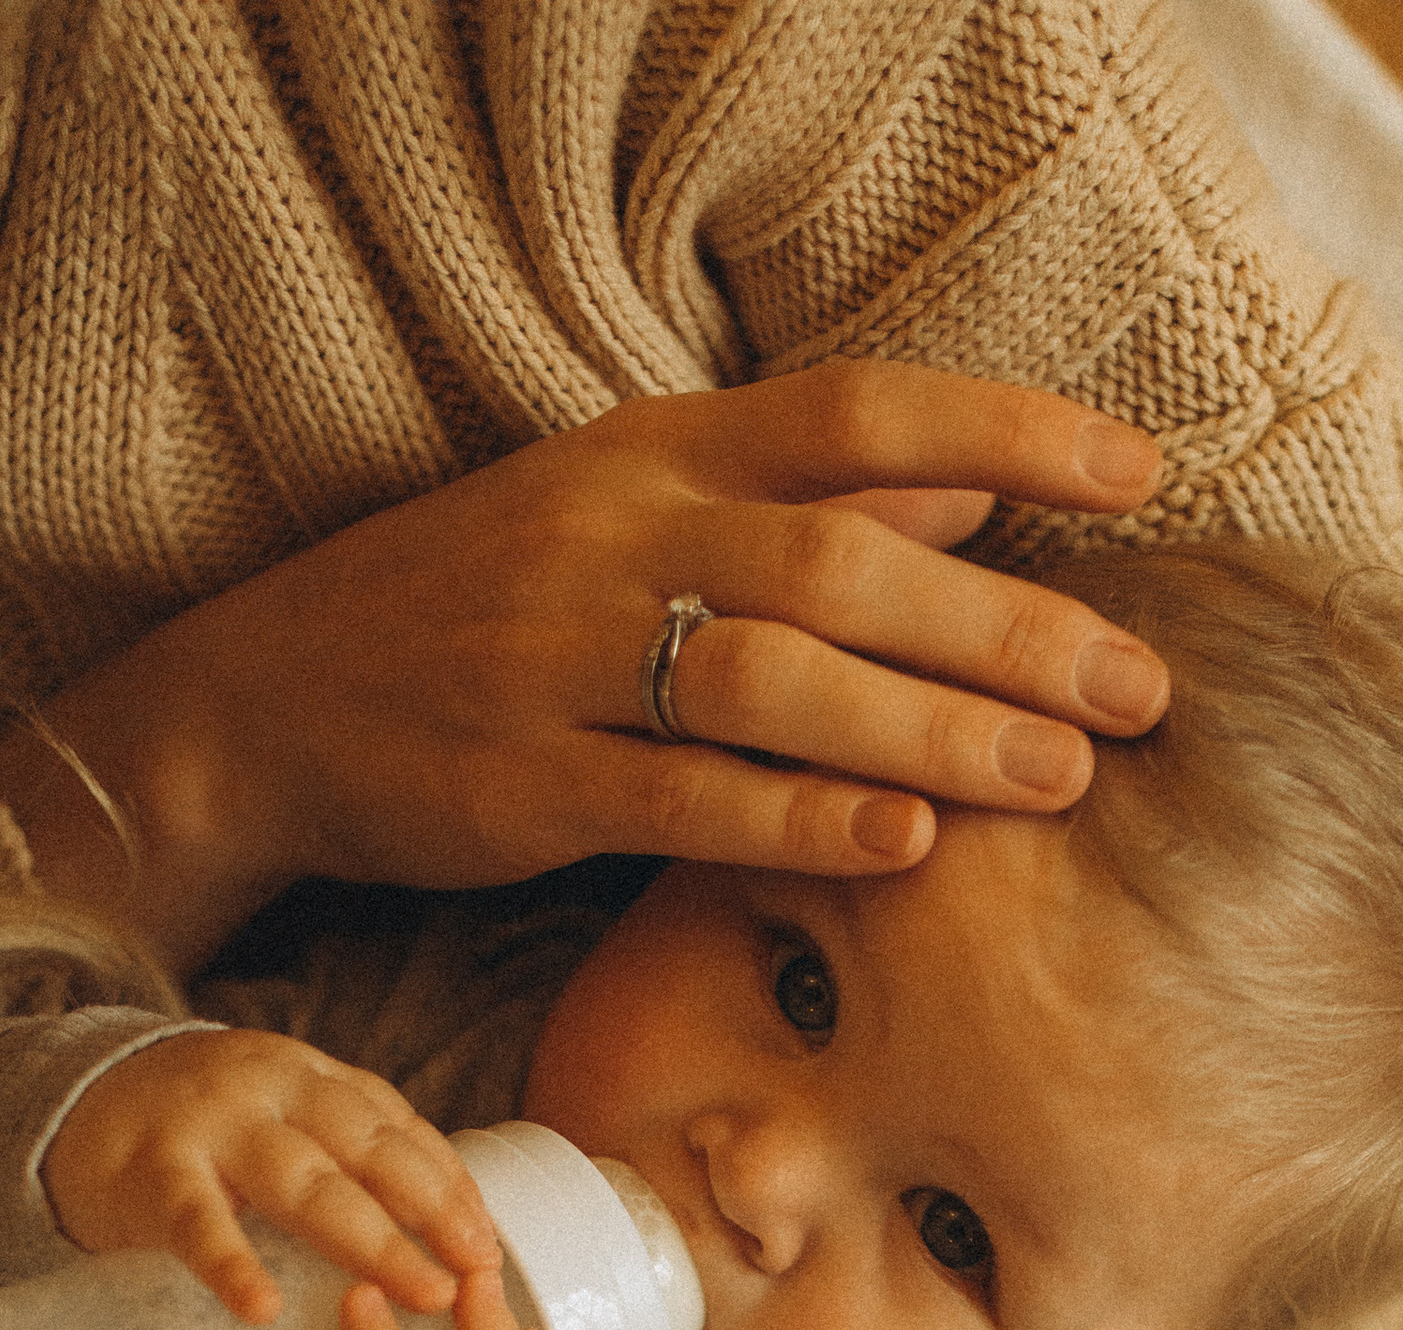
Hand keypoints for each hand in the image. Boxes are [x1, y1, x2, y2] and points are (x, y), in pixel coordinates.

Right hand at [0, 366, 1169, 971]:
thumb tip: (965, 487)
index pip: (858, 412)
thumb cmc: (474, 611)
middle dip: (1007, 624)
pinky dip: (800, 820)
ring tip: (1060, 779)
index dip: (1007, 432)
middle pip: (846, 561)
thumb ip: (796, 504)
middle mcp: (620, 534)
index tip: (1137, 471)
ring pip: (780, 678)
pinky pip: (685, 798)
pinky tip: (903, 844)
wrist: (264, 704)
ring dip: (932, 727)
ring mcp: (567, 659)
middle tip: (1138, 686)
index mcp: (657, 453)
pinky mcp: (529, 783)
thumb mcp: (628, 515)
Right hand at [43, 1029, 505, 1323]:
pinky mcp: (153, 1172)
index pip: (400, 1130)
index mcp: (315, 1081)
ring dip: (368, 1239)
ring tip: (419, 1292)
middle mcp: (274, 1091)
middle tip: (478, 1271)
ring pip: (303, 1181)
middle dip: (431, 1210)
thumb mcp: (283, 1124)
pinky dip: (231, 1264)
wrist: (72, 1103)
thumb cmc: (203, 1136)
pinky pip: (197, 1223)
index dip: (451, 1188)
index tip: (491, 1250)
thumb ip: (348, 1163)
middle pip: (368, 1149)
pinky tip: (263, 1307)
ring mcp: (214, 1127)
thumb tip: (447, 1239)